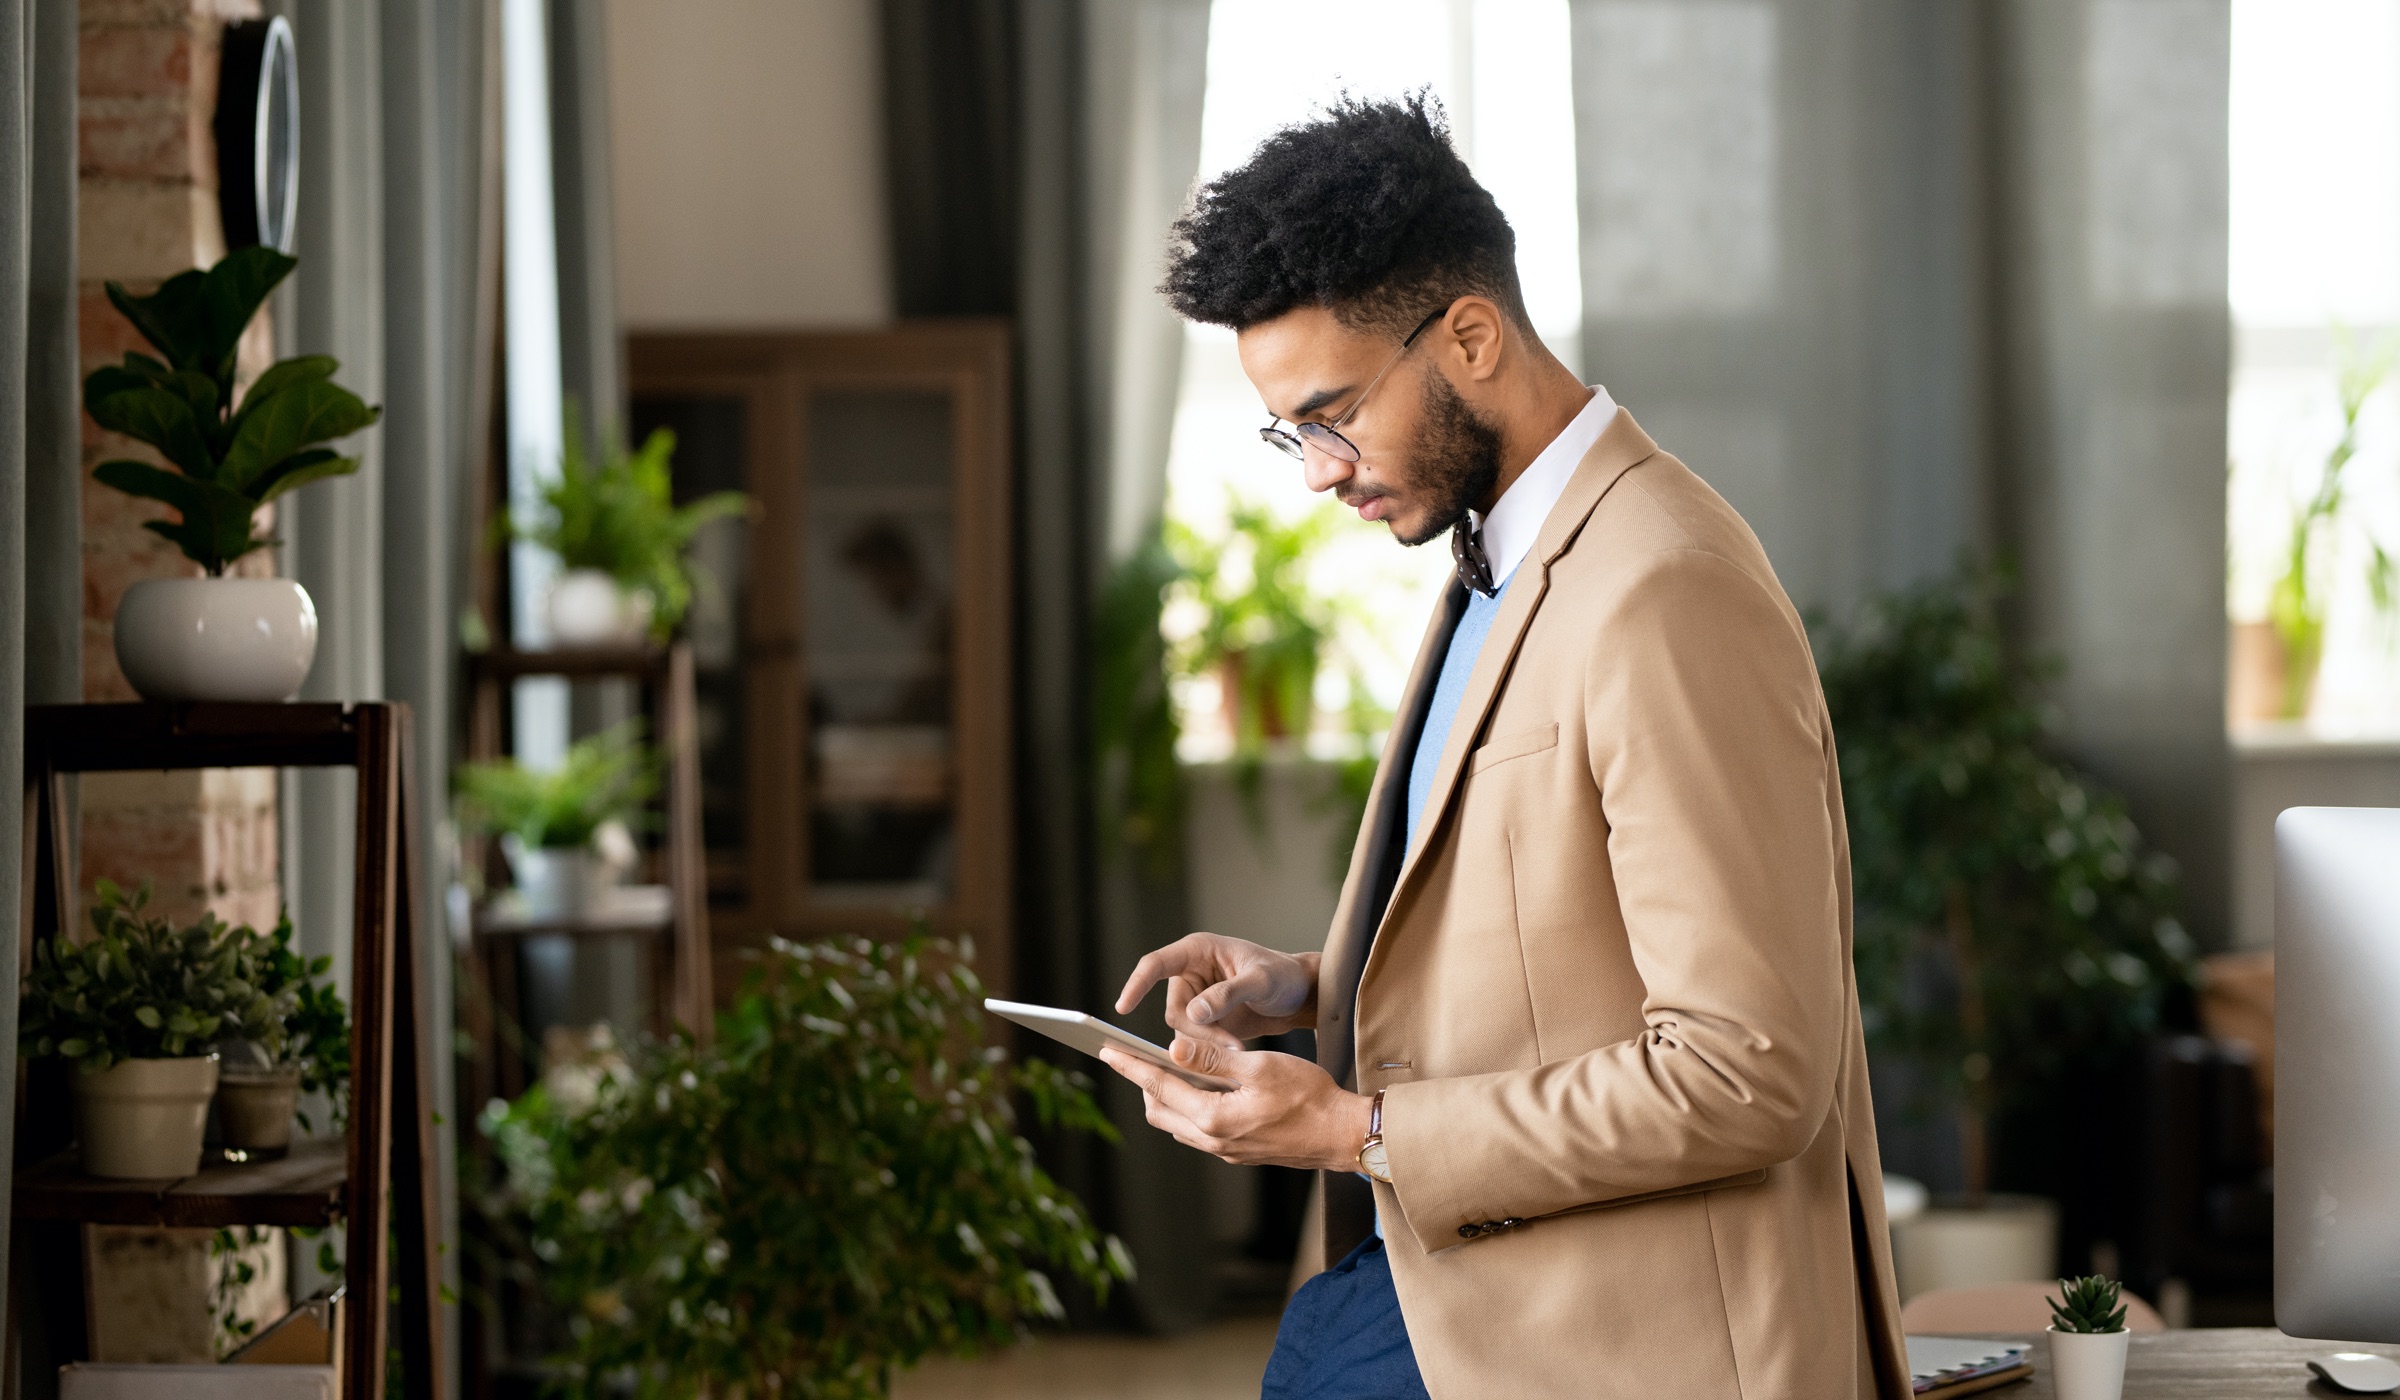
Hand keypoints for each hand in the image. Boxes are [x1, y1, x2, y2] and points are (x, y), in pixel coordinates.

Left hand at [1098, 1040, 1371, 1171]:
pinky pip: (1200, 1130)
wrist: (1342, 1134)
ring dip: (1167, 1096)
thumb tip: (1173, 1049)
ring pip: (1178, 1123)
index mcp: (1213, 1118)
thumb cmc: (1309, 1096)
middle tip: (1136, 1055)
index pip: (1159, 1087)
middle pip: (1161, 1110)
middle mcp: (1213, 1140)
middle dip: (1144, 1082)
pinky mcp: (1239, 1152)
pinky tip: (1203, 1087)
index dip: (1131, 1066)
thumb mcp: (1259, 1067)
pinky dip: (1190, 1107)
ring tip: (1167, 1067)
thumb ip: (1213, 1060)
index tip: (1108, 1051)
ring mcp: (1226, 1150)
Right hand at [1115, 933, 1317, 1048]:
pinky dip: (1211, 1052)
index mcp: (1197, 951)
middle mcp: (1191, 975)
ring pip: (1183, 1031)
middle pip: (1173, 1009)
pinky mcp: (1205, 1023)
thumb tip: (1194, 1012)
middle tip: (1229, 1043)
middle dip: (1197, 1031)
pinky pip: (1195, 1042)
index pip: (1155, 964)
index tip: (1123, 1007)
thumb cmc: (1282, 975)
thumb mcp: (1260, 980)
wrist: (1300, 995)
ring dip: (1206, 1045)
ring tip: (1238, 1048)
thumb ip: (1228, 993)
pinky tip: (1234, 1055)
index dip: (1136, 984)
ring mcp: (1196, 1000)